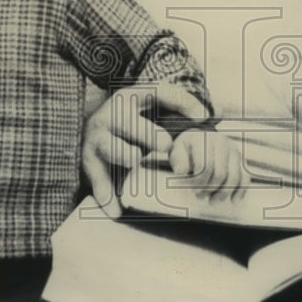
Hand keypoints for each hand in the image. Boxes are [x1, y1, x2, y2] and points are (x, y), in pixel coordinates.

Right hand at [81, 82, 211, 217]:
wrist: (89, 131)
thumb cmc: (131, 123)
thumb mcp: (150, 109)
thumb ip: (177, 111)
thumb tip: (212, 115)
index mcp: (132, 98)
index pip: (158, 92)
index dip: (181, 102)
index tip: (204, 117)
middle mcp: (112, 115)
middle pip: (129, 121)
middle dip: (148, 133)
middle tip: (168, 145)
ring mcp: (98, 138)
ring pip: (110, 146)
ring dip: (124, 154)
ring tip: (136, 161)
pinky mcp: (89, 161)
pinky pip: (97, 178)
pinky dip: (106, 195)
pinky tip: (117, 209)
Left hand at [169, 129, 247, 202]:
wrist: (200, 139)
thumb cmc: (187, 149)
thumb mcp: (177, 151)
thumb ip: (178, 160)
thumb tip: (182, 172)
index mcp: (203, 139)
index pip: (204, 167)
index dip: (197, 183)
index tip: (191, 190)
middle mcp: (220, 142)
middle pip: (219, 174)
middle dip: (208, 190)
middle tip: (199, 196)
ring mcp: (233, 150)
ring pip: (233, 178)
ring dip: (222, 194)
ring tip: (212, 201)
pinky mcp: (240, 159)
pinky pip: (245, 177)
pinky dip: (241, 191)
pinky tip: (234, 201)